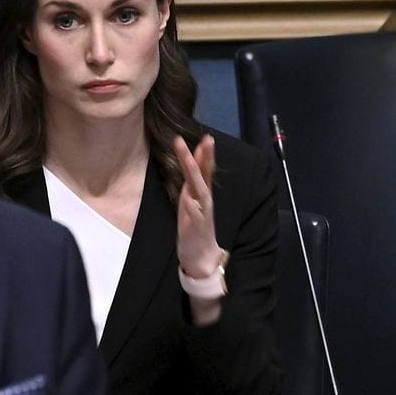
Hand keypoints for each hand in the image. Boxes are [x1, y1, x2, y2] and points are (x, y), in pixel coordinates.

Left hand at [173, 134, 222, 277]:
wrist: (201, 257)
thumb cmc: (194, 229)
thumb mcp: (190, 204)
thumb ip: (192, 188)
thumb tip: (189, 170)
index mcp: (200, 195)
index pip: (204, 171)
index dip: (204, 154)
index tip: (205, 136)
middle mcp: (204, 200)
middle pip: (205, 175)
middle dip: (205, 156)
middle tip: (207, 138)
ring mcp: (202, 212)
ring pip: (200, 188)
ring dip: (194, 171)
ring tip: (189, 156)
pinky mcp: (197, 226)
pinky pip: (195, 212)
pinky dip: (192, 202)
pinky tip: (188, 194)